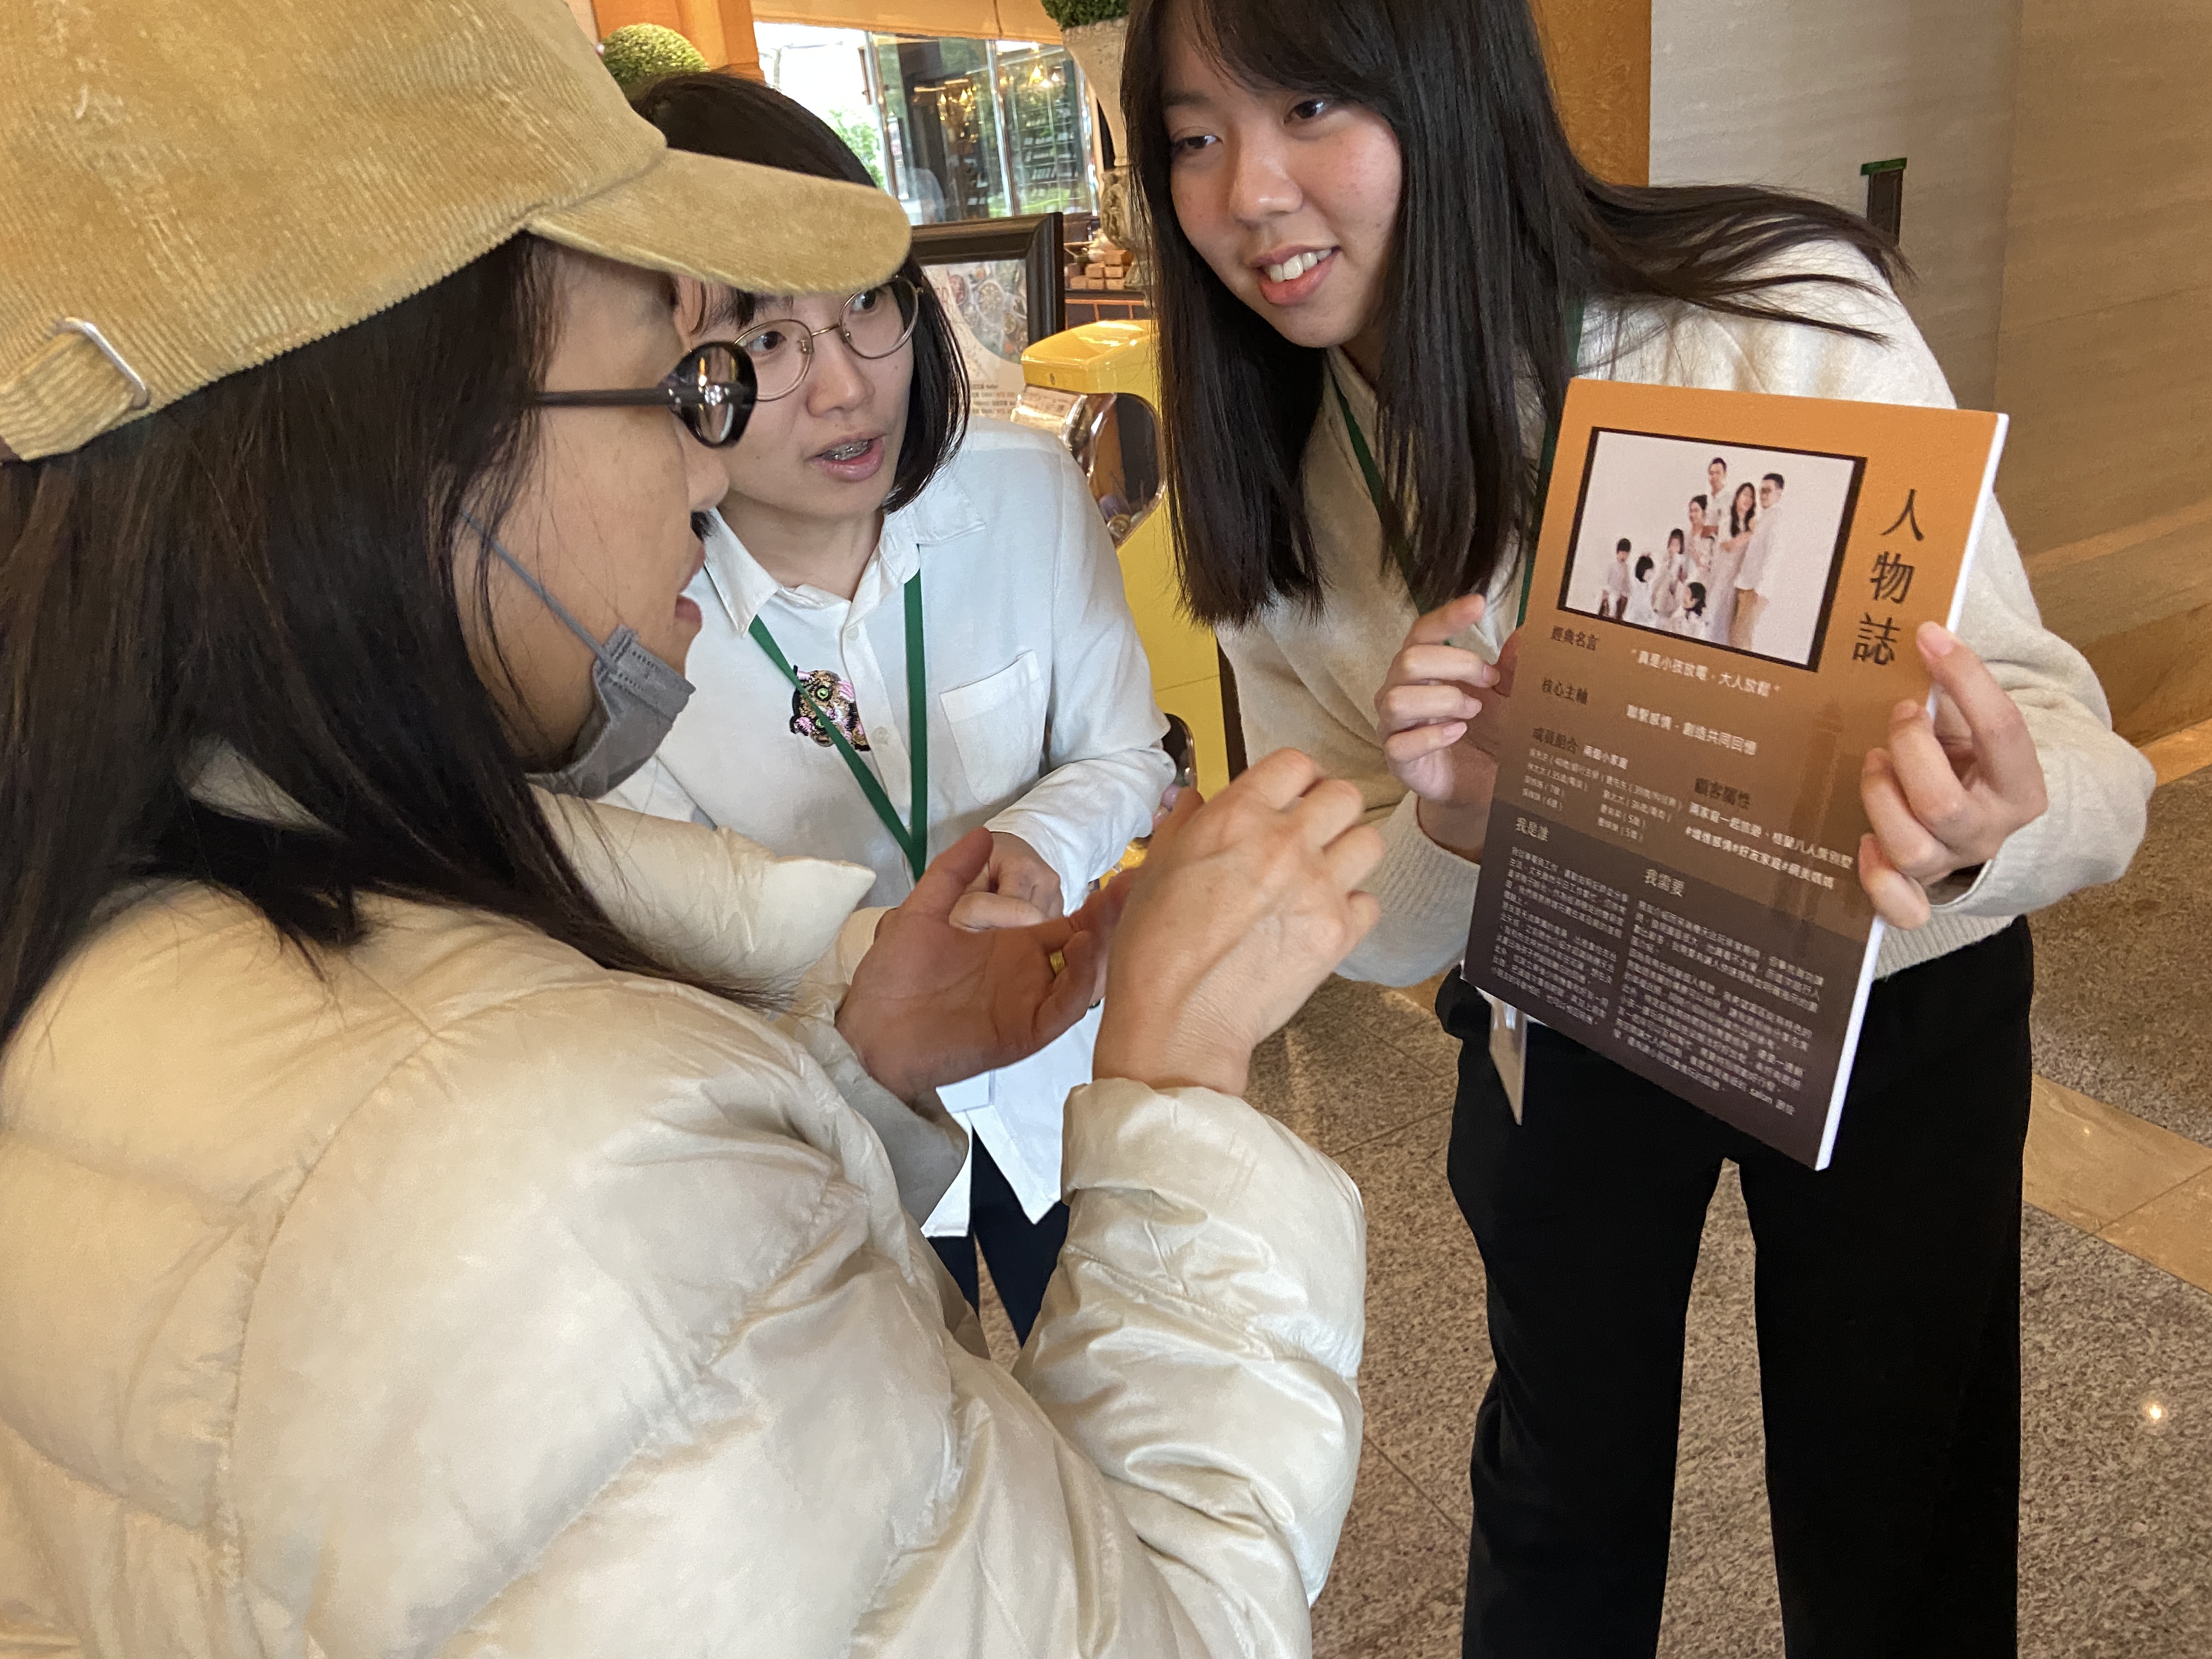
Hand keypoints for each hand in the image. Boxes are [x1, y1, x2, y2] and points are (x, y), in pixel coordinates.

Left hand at [839, 828, 1122, 1100]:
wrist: (869, 1031)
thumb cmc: (892, 977)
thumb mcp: (922, 912)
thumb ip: (951, 872)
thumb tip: (984, 832)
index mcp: (1014, 946)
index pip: (1070, 921)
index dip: (1099, 902)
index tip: (1126, 875)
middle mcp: (1031, 974)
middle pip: (1087, 947)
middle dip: (1113, 920)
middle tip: (1137, 888)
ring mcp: (1031, 1003)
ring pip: (1083, 977)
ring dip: (1101, 947)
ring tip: (1109, 914)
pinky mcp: (1025, 1031)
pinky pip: (1063, 1008)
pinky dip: (1079, 982)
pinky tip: (1083, 950)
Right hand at [1092, 749, 1382, 1097]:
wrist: (1179, 1020)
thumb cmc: (1155, 951)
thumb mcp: (1153, 870)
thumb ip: (1183, 825)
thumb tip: (1195, 801)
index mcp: (1236, 817)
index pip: (1295, 763)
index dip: (1295, 778)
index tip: (1292, 794)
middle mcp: (1284, 843)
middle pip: (1344, 795)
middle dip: (1329, 809)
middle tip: (1313, 831)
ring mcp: (1318, 888)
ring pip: (1368, 841)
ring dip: (1348, 852)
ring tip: (1324, 872)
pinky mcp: (1337, 934)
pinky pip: (1370, 901)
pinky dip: (1352, 907)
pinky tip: (1322, 918)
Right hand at [1372, 594, 1509, 857]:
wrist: (1482, 787)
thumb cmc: (1488, 735)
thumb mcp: (1509, 697)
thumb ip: (1514, 667)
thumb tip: (1528, 633)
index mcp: (1424, 669)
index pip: (1423, 632)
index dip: (1447, 617)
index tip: (1479, 604)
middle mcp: (1401, 691)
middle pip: (1409, 660)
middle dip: (1455, 664)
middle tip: (1489, 680)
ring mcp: (1395, 727)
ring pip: (1397, 699)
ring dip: (1443, 701)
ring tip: (1473, 711)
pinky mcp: (1398, 761)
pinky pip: (1400, 743)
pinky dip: (1433, 735)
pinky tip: (1459, 733)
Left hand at [1858, 623, 2046, 928]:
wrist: (1979, 820)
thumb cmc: (1966, 760)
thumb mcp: (1972, 726)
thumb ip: (1954, 691)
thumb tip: (1922, 635)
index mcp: (2021, 785)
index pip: (2002, 730)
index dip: (1965, 677)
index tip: (1928, 636)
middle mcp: (1991, 831)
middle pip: (1942, 804)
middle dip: (1909, 751)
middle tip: (1898, 716)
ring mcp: (1953, 863)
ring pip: (1911, 849)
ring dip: (1880, 799)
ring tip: (1874, 762)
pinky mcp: (1921, 889)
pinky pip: (1902, 908)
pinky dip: (1877, 880)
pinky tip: (1861, 843)